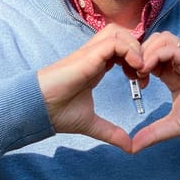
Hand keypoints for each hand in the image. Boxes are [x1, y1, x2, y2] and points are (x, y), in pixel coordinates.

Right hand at [37, 24, 143, 152]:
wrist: (36, 111)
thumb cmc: (57, 113)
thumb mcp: (91, 123)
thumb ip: (111, 132)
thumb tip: (128, 147)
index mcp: (96, 65)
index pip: (122, 48)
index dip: (137, 60)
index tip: (142, 82)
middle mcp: (94, 55)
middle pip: (123, 34)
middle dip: (138, 49)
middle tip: (143, 74)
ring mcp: (90, 53)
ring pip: (119, 32)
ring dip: (135, 48)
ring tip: (140, 70)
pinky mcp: (88, 55)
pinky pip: (115, 42)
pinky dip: (129, 51)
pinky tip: (135, 69)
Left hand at [132, 32, 179, 152]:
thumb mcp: (176, 125)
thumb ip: (154, 133)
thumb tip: (132, 148)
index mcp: (172, 73)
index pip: (147, 56)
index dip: (133, 64)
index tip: (128, 80)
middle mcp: (178, 62)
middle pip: (151, 41)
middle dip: (136, 54)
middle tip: (130, 73)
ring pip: (160, 39)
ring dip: (145, 51)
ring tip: (139, 72)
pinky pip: (172, 47)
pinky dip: (155, 54)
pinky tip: (148, 70)